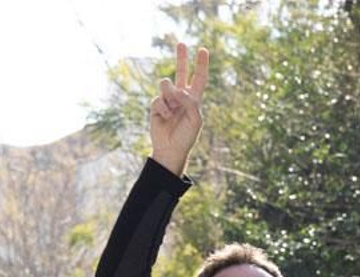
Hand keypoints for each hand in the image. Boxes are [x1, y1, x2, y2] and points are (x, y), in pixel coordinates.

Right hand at [149, 43, 209, 175]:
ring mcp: (168, 100)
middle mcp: (181, 96)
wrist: (171, 149)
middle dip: (181, 57)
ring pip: (166, 84)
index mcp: (194, 99)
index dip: (201, 64)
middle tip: (181, 43)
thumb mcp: (195, 119)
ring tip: (172, 108)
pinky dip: (163, 108)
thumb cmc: (186, 136)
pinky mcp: (156, 105)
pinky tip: (165, 118)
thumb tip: (177, 89)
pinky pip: (158, 99)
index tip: (203, 50)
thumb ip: (189, 102)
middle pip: (181, 72)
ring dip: (170, 94)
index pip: (199, 78)